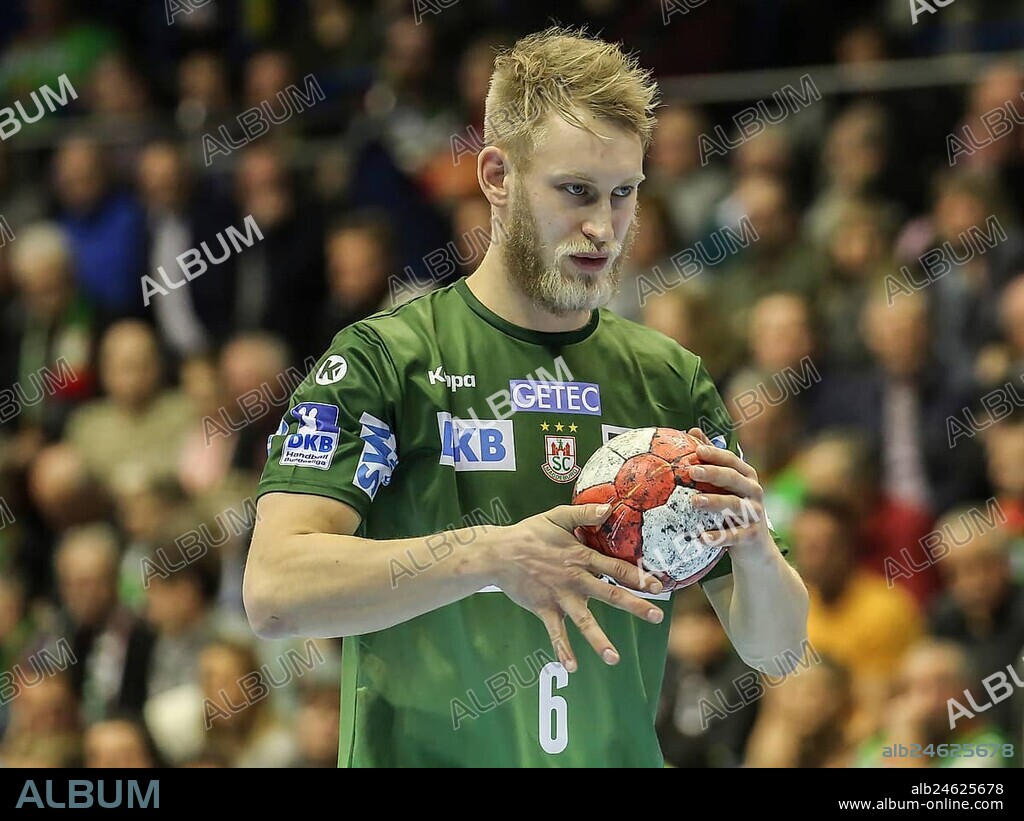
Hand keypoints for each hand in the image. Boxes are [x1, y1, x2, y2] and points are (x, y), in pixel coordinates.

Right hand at [492, 503, 665, 672]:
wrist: (499, 554)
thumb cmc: (529, 533)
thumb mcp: (557, 517)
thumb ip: (584, 514)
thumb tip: (610, 508)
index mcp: (581, 557)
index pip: (616, 567)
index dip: (638, 576)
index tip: (658, 585)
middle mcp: (575, 579)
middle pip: (610, 594)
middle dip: (635, 606)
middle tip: (657, 617)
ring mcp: (560, 596)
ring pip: (584, 621)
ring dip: (599, 640)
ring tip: (613, 659)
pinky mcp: (544, 609)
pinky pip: (555, 633)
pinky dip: (562, 650)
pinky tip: (571, 667)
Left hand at [685, 427, 772, 560]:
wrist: (755, 548)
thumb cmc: (734, 510)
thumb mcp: (725, 486)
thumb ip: (711, 460)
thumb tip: (691, 431)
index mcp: (746, 476)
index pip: (731, 460)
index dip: (715, 454)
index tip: (697, 449)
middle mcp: (753, 492)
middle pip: (734, 479)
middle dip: (714, 473)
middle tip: (692, 471)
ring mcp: (754, 514)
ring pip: (734, 505)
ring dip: (714, 502)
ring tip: (694, 502)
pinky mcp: (751, 536)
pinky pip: (734, 536)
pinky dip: (718, 537)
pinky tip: (701, 538)